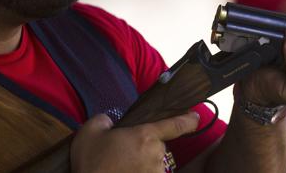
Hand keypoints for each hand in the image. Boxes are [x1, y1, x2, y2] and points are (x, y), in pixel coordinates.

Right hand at [71, 112, 199, 172]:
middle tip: (121, 153)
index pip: (175, 124)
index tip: (195, 117)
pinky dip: (138, 172)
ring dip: (140, 164)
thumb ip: (104, 120)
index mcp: (145, 135)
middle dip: (143, 147)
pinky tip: (122, 172)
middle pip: (156, 146)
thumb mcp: (90, 131)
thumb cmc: (90, 161)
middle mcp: (155, 154)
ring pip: (152, 164)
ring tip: (119, 167)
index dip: (188, 120)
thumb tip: (109, 123)